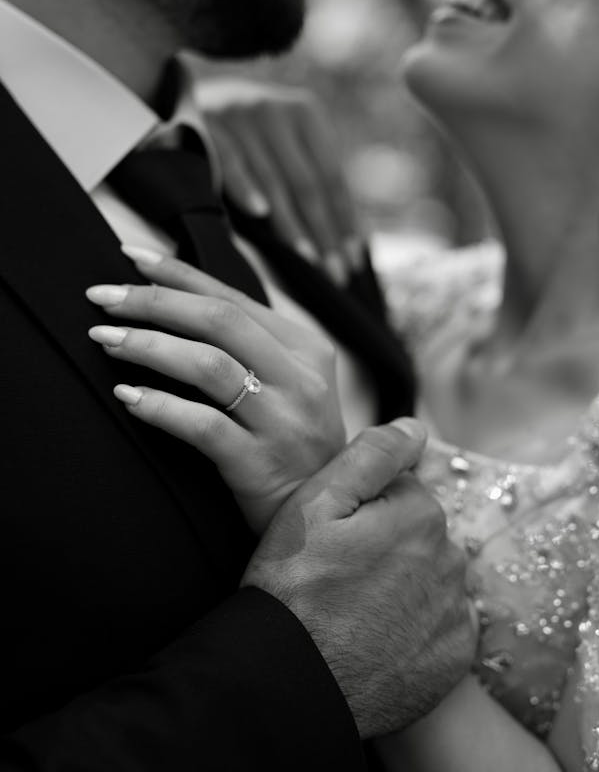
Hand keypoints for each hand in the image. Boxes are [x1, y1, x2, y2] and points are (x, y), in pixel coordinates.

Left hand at [86, 251, 345, 532]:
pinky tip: (127, 396)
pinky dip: (160, 407)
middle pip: (220, 321)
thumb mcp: (288, 384)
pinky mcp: (261, 464)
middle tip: (102, 297)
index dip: (179, 274)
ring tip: (104, 338)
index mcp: (306, 348)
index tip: (130, 256)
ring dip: (149, 346)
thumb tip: (175, 294)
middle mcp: (300, 379)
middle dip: (155, 302)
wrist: (324, 515)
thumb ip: (250, 344)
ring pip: (209, 366)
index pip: (234, 297)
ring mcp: (284, 422)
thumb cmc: (291, 441)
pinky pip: (203, 426)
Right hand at [201, 79, 363, 285]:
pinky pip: (231, 163)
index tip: (354, 260)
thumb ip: (321, 182)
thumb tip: (359, 238)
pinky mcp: (207, 126)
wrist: (199, 97)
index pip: (333, 177)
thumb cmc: (256, 133)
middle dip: (324, 233)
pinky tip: (261, 214)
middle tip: (336, 274)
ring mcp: (240, 118)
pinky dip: (246, 188)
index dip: (346, 220)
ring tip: (307, 259)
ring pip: (273, 181)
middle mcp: (276, 112)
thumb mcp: (291, 144)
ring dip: (291, 224)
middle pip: (307, 184)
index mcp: (306, 114)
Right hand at [244, 419, 475, 737]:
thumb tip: (416, 428)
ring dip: (401, 587)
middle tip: (337, 579)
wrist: (290, 683)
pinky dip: (415, 629)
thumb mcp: (315, 503)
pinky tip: (376, 640)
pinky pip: (440, 625)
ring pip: (429, 578)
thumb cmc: (293, 588)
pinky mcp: (456, 656)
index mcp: (421, 514)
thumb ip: (372, 455)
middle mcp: (451, 558)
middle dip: (386, 547)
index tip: (332, 540)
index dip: (361, 512)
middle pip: (418, 535)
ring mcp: (456, 611)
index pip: (400, 493)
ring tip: (352, 613)